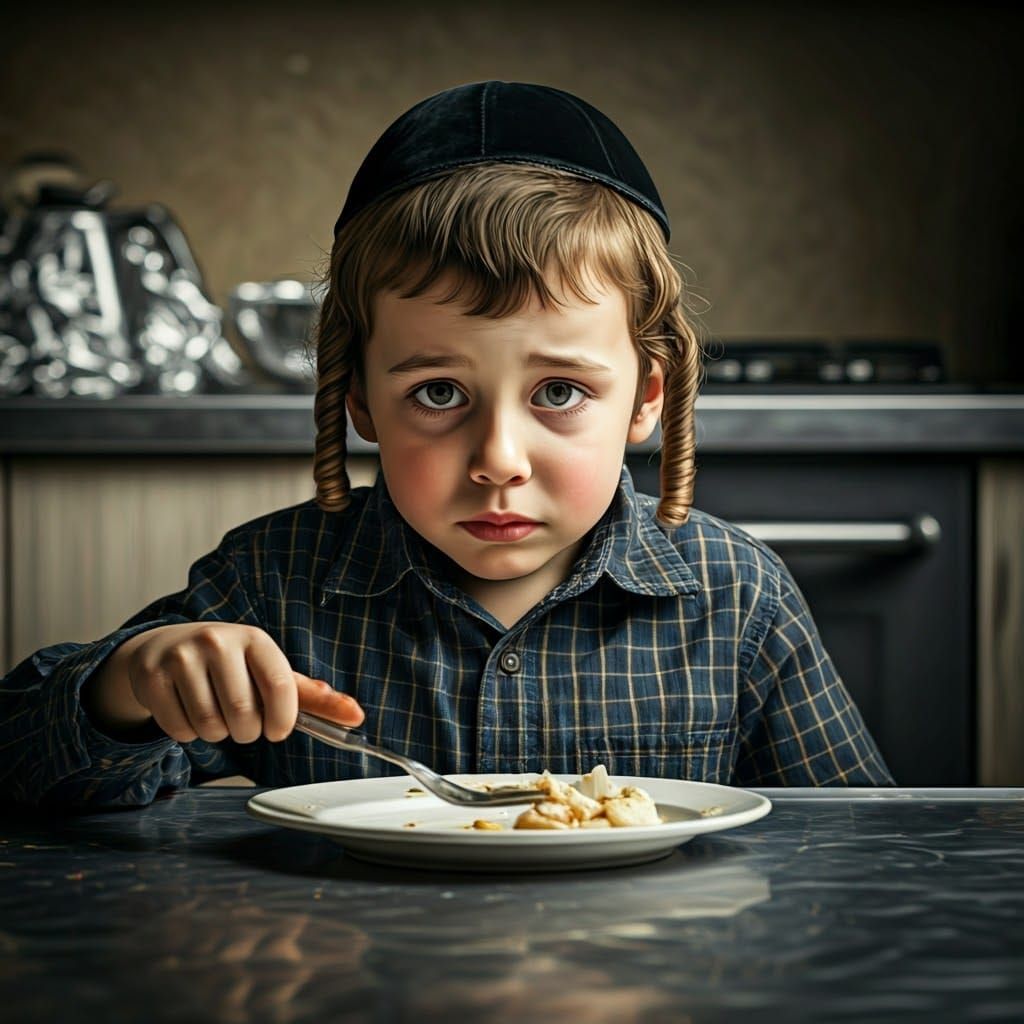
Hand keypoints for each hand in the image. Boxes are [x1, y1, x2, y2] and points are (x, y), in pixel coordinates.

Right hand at [88, 622, 363, 741]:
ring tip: (214, 713)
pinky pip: (178, 730)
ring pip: (210, 726)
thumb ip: (312, 697)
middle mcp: (218, 641)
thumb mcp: (269, 672)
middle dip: (246, 731)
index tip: (277, 730)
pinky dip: (188, 734)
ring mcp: (182, 656)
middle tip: (241, 721)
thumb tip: (357, 715)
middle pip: (243, 714)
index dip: (282, 720)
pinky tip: (188, 711)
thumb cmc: (231, 665)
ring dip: (216, 734)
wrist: (167, 647)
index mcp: (255, 639)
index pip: (280, 686)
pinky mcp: (152, 676)